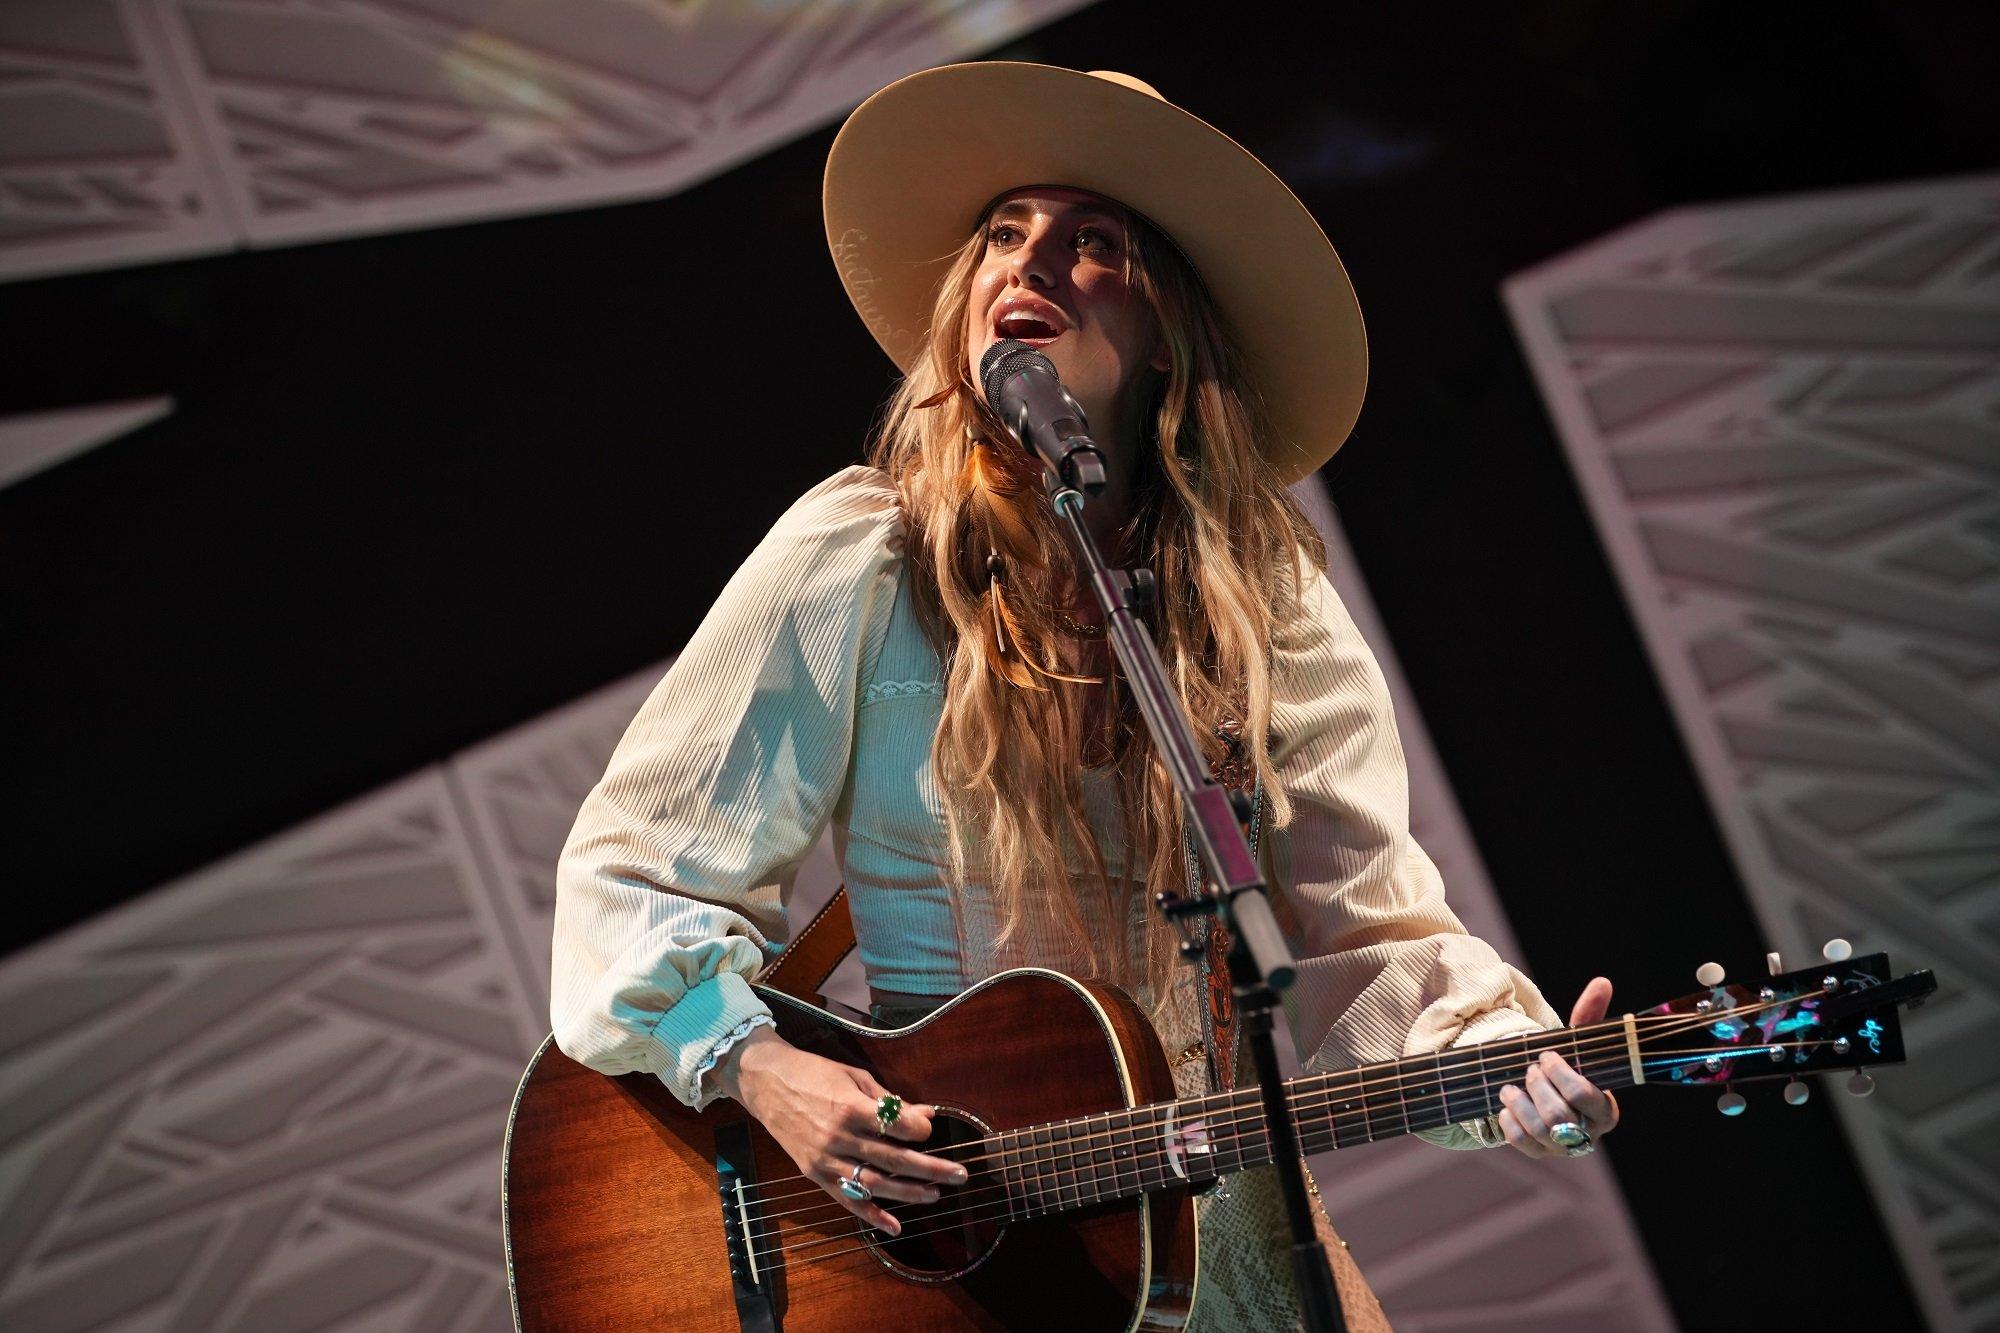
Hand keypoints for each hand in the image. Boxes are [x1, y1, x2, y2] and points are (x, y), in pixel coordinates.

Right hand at [712, 1026, 966, 1234]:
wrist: (765, 1082)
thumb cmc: (813, 1073)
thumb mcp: (854, 1076)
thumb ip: (890, 1100)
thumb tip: (926, 1115)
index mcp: (850, 1108)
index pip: (898, 1127)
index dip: (920, 1130)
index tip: (930, 1130)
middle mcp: (838, 1137)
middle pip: (894, 1159)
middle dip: (931, 1168)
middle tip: (959, 1174)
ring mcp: (825, 1159)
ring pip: (875, 1184)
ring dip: (908, 1192)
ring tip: (935, 1195)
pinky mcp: (815, 1174)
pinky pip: (847, 1200)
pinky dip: (871, 1215)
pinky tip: (894, 1226)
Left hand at [1496, 976, 1621, 1159]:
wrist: (1547, 1095)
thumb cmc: (1567, 1067)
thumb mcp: (1578, 1044)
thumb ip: (1589, 1015)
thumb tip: (1602, 983)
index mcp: (1605, 1109)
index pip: (1585, 1096)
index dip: (1561, 1074)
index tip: (1547, 1055)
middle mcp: (1587, 1133)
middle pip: (1560, 1115)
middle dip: (1539, 1086)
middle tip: (1530, 1068)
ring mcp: (1562, 1147)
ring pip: (1540, 1131)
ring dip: (1520, 1102)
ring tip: (1512, 1086)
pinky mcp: (1538, 1152)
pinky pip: (1520, 1142)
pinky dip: (1508, 1120)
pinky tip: (1507, 1103)